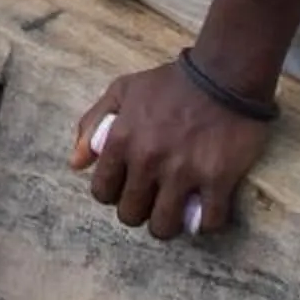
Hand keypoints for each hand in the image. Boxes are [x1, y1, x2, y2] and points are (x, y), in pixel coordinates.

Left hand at [71, 61, 274, 239]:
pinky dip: (207, 223)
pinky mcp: (218, 179)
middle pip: (130, 215)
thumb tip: (76, 164)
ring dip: (168, 223)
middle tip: (153, 198)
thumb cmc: (171, 83)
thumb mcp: (122, 91)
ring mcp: (183, 172)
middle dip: (139, 210)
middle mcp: (148, 160)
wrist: (224, 73)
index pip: (102, 192)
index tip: (128, 187)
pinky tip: (206, 210)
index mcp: (121, 140)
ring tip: (177, 210)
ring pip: (164, 226)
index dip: (113, 193)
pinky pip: (208, 222)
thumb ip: (92, 124)